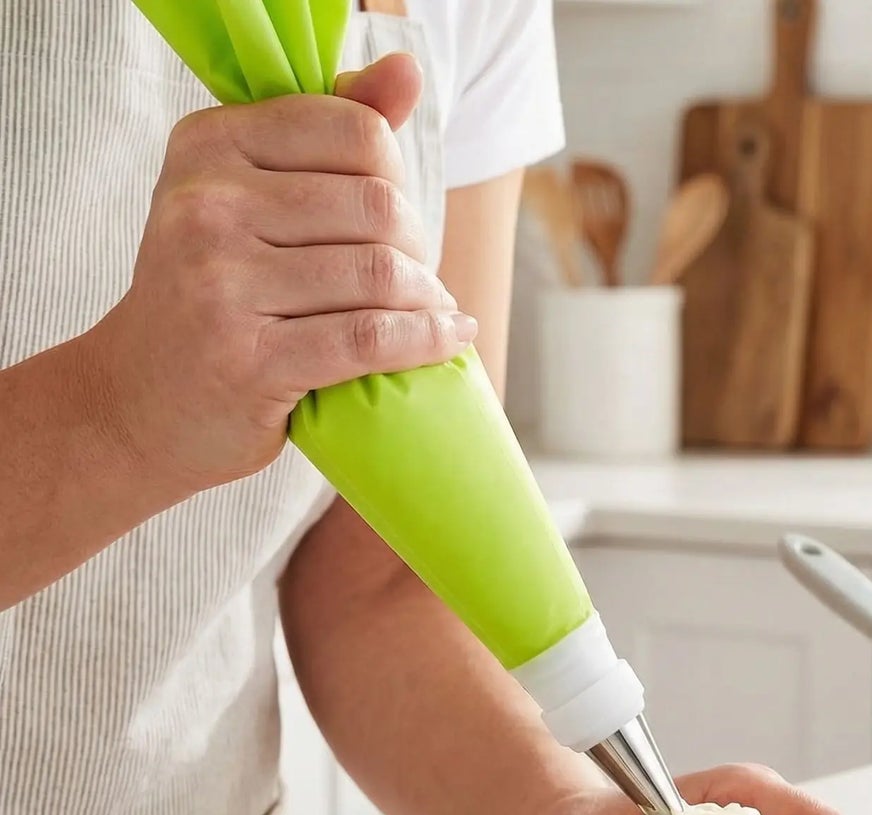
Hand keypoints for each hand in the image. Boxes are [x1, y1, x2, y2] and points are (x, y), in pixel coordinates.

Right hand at [84, 54, 473, 496]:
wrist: (139, 402)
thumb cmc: (213, 299)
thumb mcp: (249, 199)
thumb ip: (328, 133)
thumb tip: (406, 72)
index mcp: (209, 146)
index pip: (354, 132)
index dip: (398, 179)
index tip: (394, 222)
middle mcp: (207, 205)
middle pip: (378, 206)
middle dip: (419, 248)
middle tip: (416, 282)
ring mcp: (222, 283)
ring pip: (380, 273)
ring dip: (427, 300)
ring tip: (429, 314)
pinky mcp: (250, 359)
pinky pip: (371, 337)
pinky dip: (426, 340)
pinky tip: (449, 340)